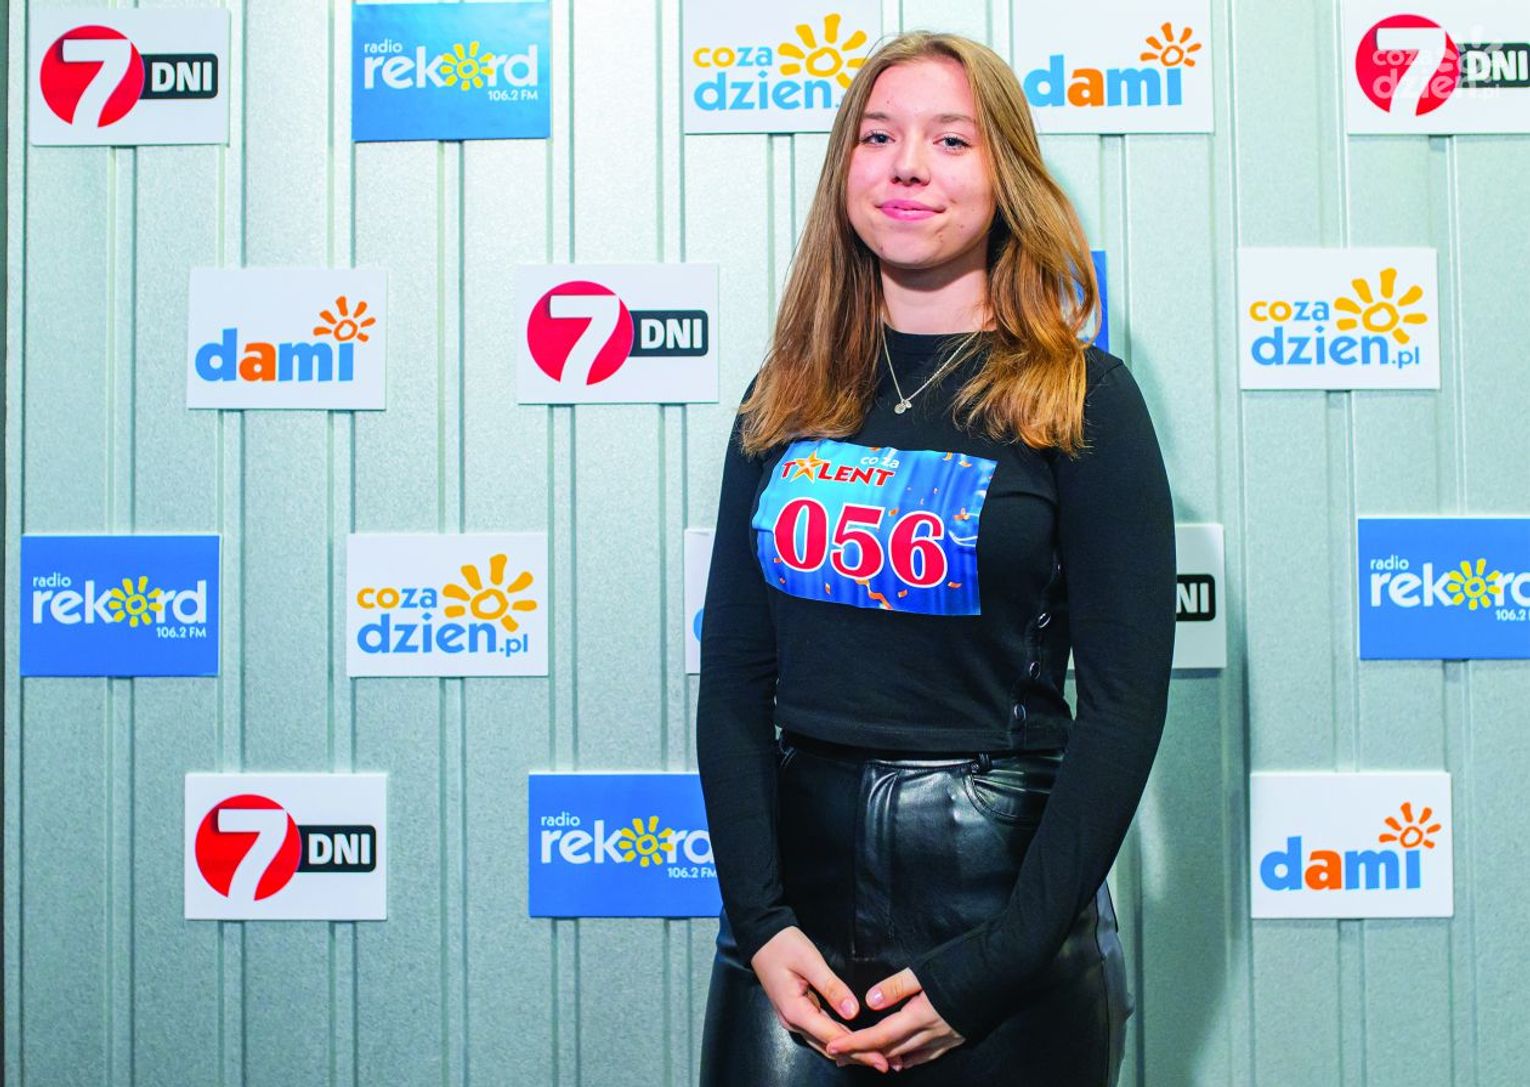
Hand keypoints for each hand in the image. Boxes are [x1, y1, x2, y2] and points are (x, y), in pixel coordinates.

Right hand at [750, 926, 890, 1072]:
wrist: (762, 938)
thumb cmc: (785, 946)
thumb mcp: (810, 961)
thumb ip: (832, 987)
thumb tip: (854, 1013)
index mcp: (796, 1011)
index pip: (833, 1037)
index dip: (859, 1050)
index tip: (881, 1059)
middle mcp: (794, 1022)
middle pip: (830, 1047)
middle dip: (858, 1056)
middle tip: (885, 1063)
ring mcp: (794, 1019)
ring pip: (825, 1043)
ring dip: (850, 1052)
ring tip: (875, 1057)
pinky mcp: (798, 1014)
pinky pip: (821, 1033)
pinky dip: (840, 1041)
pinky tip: (855, 1045)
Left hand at [825, 968, 965, 1072]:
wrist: (1004, 971)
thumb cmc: (964, 965)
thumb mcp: (925, 970)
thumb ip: (895, 988)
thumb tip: (869, 1002)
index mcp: (920, 1016)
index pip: (881, 1036)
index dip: (856, 1044)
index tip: (834, 1049)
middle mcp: (933, 1033)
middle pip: (892, 1051)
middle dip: (866, 1055)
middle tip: (842, 1056)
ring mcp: (947, 1038)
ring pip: (911, 1056)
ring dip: (887, 1059)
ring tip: (868, 1060)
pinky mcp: (958, 1036)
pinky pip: (929, 1055)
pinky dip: (912, 1059)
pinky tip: (904, 1059)